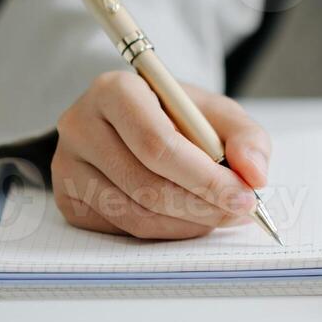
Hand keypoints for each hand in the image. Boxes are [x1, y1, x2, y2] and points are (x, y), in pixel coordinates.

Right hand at [52, 72, 271, 239]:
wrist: (136, 122)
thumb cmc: (178, 116)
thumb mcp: (216, 113)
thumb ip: (246, 137)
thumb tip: (255, 174)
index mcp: (115, 90)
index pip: (158, 144)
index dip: (205, 177)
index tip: (244, 196)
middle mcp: (80, 125)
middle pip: (145, 183)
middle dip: (202, 206)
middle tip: (239, 212)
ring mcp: (66, 165)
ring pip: (133, 214)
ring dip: (186, 224)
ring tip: (219, 215)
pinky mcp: (67, 199)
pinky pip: (120, 229)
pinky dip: (164, 231)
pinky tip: (188, 218)